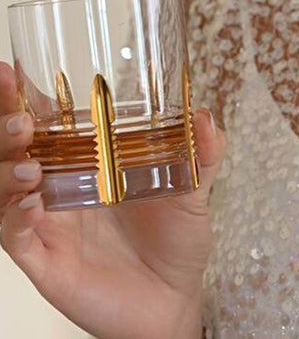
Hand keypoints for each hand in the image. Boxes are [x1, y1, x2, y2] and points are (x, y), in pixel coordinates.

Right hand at [0, 61, 225, 338]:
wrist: (175, 301)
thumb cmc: (177, 242)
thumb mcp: (194, 192)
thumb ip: (201, 155)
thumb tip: (204, 114)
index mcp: (89, 165)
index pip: (48, 125)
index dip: (24, 99)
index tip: (11, 72)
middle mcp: (62, 190)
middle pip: (16, 151)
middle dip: (7, 127)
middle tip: (20, 118)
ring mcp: (50, 224)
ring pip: (6, 191)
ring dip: (8, 171)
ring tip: (30, 164)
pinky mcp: (46, 261)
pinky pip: (15, 237)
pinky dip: (15, 218)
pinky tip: (31, 203)